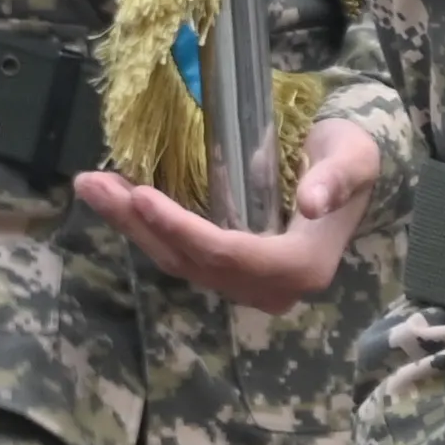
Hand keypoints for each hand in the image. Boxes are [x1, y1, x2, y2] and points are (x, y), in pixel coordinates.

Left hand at [79, 117, 389, 314]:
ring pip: (179, 261)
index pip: (227, 254)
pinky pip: (182, 254)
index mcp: (300, 267)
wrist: (352, 170)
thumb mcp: (352, 159)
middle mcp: (270, 287)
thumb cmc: (351, 157)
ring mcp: (247, 283)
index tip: (140, 195)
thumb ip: (336, 179)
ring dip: (132, 226)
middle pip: (192, 261)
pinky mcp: (230, 270)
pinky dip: (148, 227)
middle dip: (138, 224)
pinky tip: (119, 198)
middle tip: (92, 183)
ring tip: (92, 186)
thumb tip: (313, 203)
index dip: (180, 228)